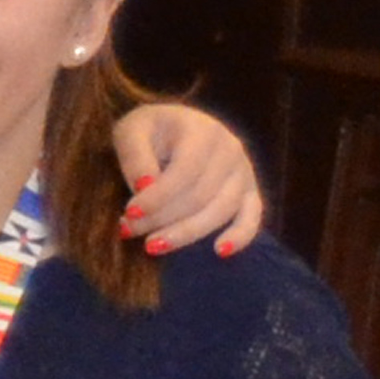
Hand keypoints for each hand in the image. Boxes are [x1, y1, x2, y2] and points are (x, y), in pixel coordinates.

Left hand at [111, 96, 268, 258]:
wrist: (171, 126)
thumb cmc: (148, 131)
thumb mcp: (130, 132)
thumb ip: (135, 158)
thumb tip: (144, 188)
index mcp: (202, 130)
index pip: (185, 171)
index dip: (158, 197)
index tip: (128, 213)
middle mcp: (230, 149)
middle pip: (201, 195)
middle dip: (162, 218)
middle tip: (127, 229)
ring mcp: (243, 171)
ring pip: (222, 210)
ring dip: (185, 233)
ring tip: (151, 245)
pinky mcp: (248, 190)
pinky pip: (252, 215)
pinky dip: (240, 235)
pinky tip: (220, 252)